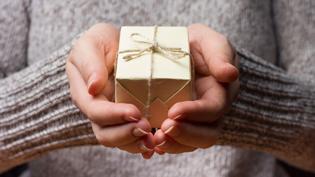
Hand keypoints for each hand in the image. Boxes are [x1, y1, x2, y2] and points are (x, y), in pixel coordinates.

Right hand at [66, 23, 153, 158]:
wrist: (116, 46)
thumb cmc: (102, 42)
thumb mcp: (93, 43)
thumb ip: (90, 62)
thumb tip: (93, 87)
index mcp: (85, 93)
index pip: (95, 111)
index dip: (114, 115)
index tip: (134, 112)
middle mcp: (97, 110)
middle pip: (105, 133)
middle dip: (126, 135)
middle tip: (147, 129)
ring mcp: (113, 117)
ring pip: (120, 140)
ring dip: (136, 143)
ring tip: (154, 141)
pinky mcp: (127, 119)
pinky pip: (132, 138)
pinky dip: (143, 145)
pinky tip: (156, 147)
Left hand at [153, 24, 239, 153]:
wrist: (183, 52)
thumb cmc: (197, 45)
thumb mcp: (209, 41)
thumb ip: (219, 54)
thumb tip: (230, 74)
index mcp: (220, 92)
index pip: (214, 109)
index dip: (196, 113)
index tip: (174, 111)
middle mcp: (210, 112)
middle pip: (206, 135)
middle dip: (185, 135)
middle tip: (162, 130)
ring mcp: (195, 121)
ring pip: (190, 143)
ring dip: (173, 144)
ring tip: (153, 140)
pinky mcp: (179, 124)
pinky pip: (176, 142)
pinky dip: (164, 145)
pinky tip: (149, 144)